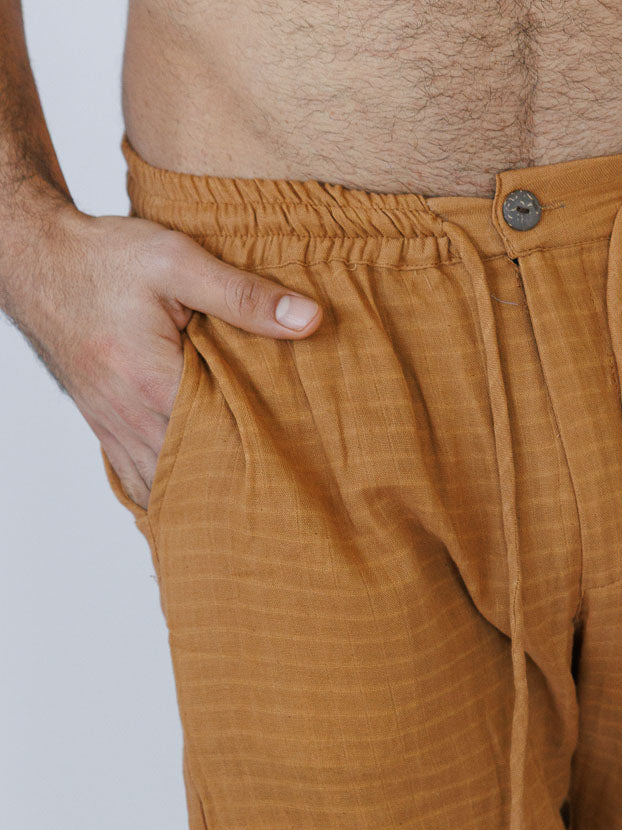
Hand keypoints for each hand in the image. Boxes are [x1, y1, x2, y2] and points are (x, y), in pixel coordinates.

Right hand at [5, 203, 323, 509]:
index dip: (267, 453)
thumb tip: (309, 319)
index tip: (304, 460)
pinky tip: (199, 500)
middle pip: (199, 473)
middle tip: (290, 493)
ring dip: (206, 494)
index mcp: (154, 383)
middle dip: (241, 483)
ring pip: (166, 487)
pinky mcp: (106, 429)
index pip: (224, 440)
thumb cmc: (106, 259)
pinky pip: (139, 482)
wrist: (39, 262)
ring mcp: (115, 429)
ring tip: (252, 505)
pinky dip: (170, 493)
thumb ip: (244, 294)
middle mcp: (131, 418)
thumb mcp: (177, 261)